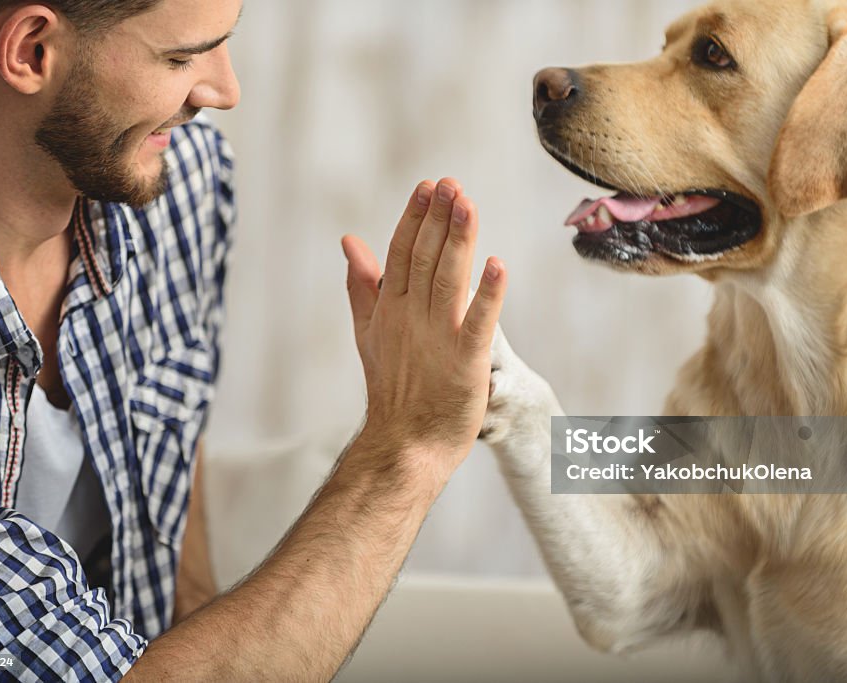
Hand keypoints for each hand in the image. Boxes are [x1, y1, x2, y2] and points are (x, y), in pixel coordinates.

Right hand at [341, 178, 506, 475]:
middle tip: (451, 184)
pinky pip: (479, 323)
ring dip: (459, 242)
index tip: (429, 186)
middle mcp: (411, 317)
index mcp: (390, 308)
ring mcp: (438, 339)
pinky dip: (487, 294)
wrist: (404, 444)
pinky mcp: (466, 362)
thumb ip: (363, 284)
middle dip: (438, 219)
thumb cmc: (392, 388)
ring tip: (468, 205)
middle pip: (424, 259)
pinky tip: (497, 265)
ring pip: (448, 280)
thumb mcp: (369, 331)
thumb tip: (349, 240)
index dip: (416, 218)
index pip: (401, 253)